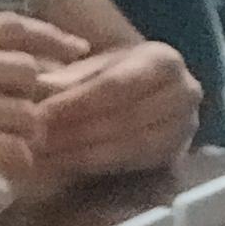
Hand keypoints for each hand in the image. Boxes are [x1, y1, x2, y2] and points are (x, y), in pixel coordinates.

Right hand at [0, 12, 84, 225]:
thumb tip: (30, 68)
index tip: (78, 50)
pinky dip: (18, 165)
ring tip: (4, 153)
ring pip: (27, 115)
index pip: (8, 25)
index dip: (50, 35)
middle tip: (25, 127)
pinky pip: (17, 150)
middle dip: (37, 101)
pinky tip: (1, 172)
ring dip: (27, 139)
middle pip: (27, 70)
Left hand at [32, 38, 201, 177]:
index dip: (77, 101)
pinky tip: (69, 164)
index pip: (116, 84)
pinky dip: (99, 165)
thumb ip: (69, 78)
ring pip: (131, 145)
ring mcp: (186, 126)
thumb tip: (40, 88)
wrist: (149, 95)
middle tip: (38, 141)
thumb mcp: (92, 67)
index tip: (41, 114)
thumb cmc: (115, 76)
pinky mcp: (177, 153)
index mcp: (163, 60)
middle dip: (77, 131)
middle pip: (125, 117)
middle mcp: (185, 92)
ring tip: (47, 155)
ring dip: (85, 153)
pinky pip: (136, 163)